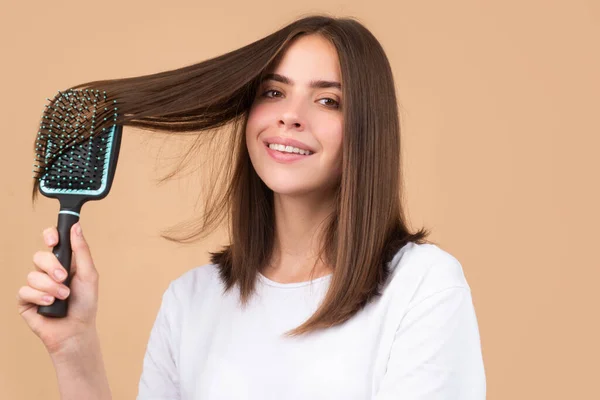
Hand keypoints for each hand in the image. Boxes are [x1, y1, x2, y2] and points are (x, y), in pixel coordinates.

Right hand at [17, 222, 99, 356]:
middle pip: (40, 256)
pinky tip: (49, 304)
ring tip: (63, 297)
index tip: (53, 239)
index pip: (52, 240)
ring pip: (32, 275)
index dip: (50, 235)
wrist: (76, 330)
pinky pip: (24, 290)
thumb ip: (82, 251)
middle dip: (52, 267)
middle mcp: (48, 271)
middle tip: (64, 278)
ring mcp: (36, 285)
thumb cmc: (85, 303)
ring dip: (50, 287)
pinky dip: (39, 296)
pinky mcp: (26, 300)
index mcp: (65, 262)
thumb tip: (76, 227)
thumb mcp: (89, 274)